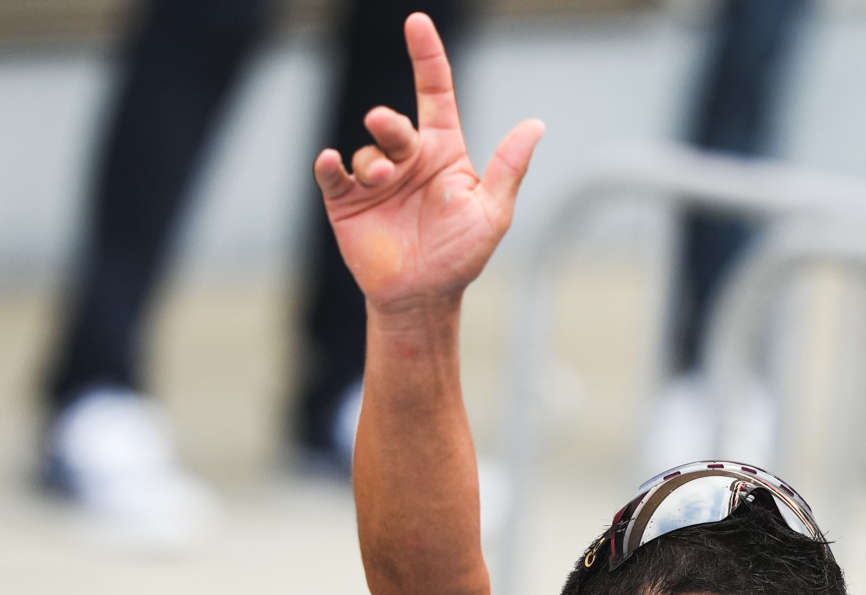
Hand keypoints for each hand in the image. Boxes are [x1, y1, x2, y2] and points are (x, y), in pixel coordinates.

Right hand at [314, 13, 543, 316]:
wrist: (423, 298)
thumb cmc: (460, 255)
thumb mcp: (492, 213)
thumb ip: (507, 168)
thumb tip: (535, 125)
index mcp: (442, 152)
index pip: (434, 93)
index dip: (427, 57)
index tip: (417, 23)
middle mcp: (407, 159)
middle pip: (395, 123)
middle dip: (389, 123)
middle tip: (385, 127)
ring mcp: (374, 179)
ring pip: (366, 149)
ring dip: (372, 159)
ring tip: (380, 179)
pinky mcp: (347, 202)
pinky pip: (333, 176)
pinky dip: (330, 166)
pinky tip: (331, 163)